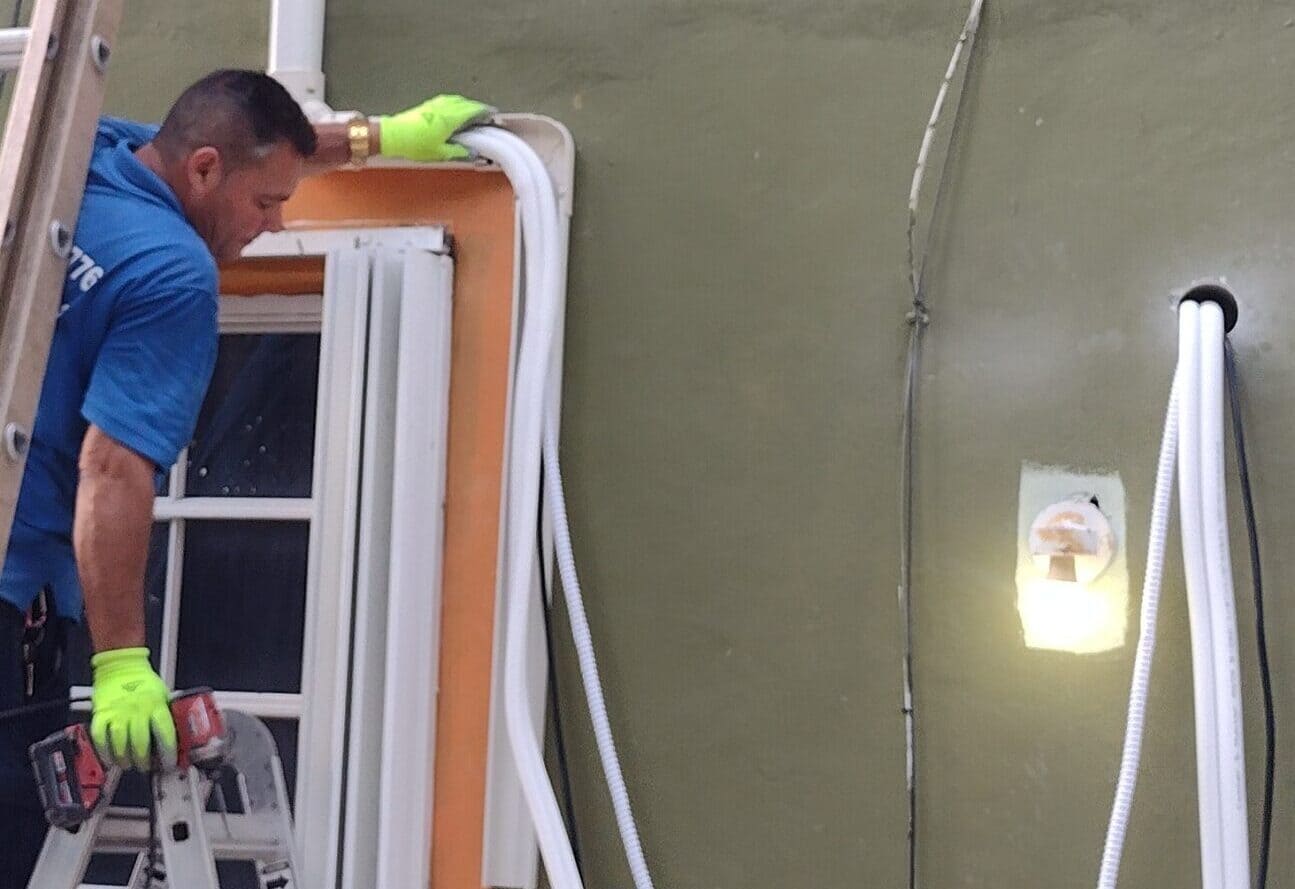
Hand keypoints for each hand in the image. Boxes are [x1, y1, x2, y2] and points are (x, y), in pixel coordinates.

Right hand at [89, 648, 176, 770]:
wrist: (121, 666)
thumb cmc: (144, 681)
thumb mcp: (163, 695)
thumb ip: (167, 714)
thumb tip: (178, 734)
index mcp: (156, 705)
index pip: (165, 732)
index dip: (168, 751)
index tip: (169, 763)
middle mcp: (137, 710)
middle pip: (140, 742)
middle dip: (144, 760)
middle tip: (146, 767)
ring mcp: (117, 713)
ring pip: (120, 742)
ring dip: (124, 758)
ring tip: (129, 765)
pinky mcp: (101, 714)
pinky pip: (100, 737)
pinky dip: (104, 751)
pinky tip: (110, 759)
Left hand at [378, 94, 495, 161]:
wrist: (394, 135)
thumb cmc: (415, 143)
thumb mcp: (441, 153)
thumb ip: (459, 152)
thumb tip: (472, 153)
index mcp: (451, 118)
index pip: (473, 111)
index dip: (485, 112)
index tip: (492, 114)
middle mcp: (444, 108)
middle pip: (466, 104)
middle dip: (477, 108)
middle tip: (485, 114)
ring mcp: (434, 105)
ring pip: (456, 101)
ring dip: (466, 105)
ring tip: (471, 112)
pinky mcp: (426, 106)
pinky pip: (446, 101)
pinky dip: (455, 104)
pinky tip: (453, 110)